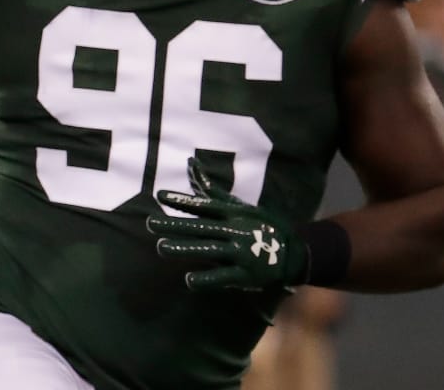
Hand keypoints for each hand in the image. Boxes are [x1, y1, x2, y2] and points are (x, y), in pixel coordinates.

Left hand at [146, 157, 306, 291]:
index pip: (205, 205)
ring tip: (161, 247)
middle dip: (175, 225)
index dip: (183, 200)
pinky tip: (188, 280)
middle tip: (150, 223)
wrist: (294, 252)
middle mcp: (236, 230)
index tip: (160, 196)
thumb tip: (190, 164)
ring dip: (184, 248)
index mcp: (234, 213)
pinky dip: (207, 279)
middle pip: (201, 227)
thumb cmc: (259, 224)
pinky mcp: (246, 275)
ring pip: (209, 249)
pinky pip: (224, 277)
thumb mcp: (239, 204)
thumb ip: (211, 189)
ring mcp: (241, 252)